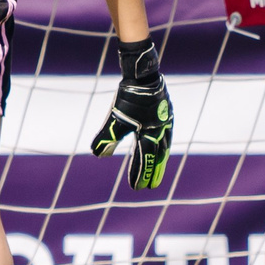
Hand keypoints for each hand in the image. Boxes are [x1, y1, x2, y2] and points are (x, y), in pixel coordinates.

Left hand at [90, 39, 170, 187]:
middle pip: (157, 157)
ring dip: (160, 162)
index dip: (140, 173)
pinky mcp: (167, 116)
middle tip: (151, 187)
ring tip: (157, 172)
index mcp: (148, 133)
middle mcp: (161, 131)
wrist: (143, 76)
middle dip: (153, 172)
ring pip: (164, 148)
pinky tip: (160, 150)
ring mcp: (166, 123)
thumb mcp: (114, 118)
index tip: (137, 188)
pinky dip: (163, 147)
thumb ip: (107, 137)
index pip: (144, 158)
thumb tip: (97, 155)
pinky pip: (167, 137)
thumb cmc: (127, 98)